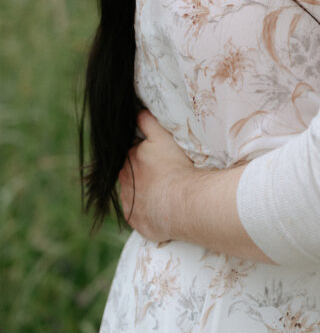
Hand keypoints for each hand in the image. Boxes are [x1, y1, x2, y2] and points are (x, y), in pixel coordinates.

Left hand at [119, 110, 194, 241]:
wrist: (182, 203)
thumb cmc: (175, 167)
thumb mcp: (162, 136)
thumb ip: (148, 121)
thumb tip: (138, 112)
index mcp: (129, 161)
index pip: (134, 155)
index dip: (147, 155)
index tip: (160, 158)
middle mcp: (124, 182)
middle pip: (132, 174)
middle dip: (144, 174)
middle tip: (165, 175)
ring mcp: (129, 202)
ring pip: (135, 194)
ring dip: (145, 192)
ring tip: (165, 192)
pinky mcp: (135, 220)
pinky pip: (139, 214)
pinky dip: (147, 211)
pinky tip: (161, 208)